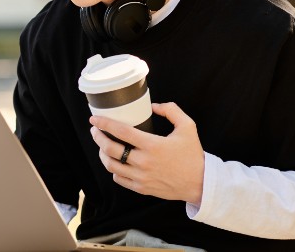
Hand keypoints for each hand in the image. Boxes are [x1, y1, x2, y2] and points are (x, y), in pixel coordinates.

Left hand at [89, 102, 204, 203]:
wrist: (200, 183)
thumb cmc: (193, 155)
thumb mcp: (187, 127)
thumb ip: (171, 111)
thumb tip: (154, 106)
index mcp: (152, 145)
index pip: (121, 132)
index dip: (104, 124)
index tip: (94, 120)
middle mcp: (144, 162)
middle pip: (110, 149)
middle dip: (98, 138)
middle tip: (95, 131)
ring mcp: (141, 177)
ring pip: (111, 166)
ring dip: (102, 154)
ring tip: (102, 146)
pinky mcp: (141, 188)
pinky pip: (119, 179)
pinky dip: (113, 170)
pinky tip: (115, 162)